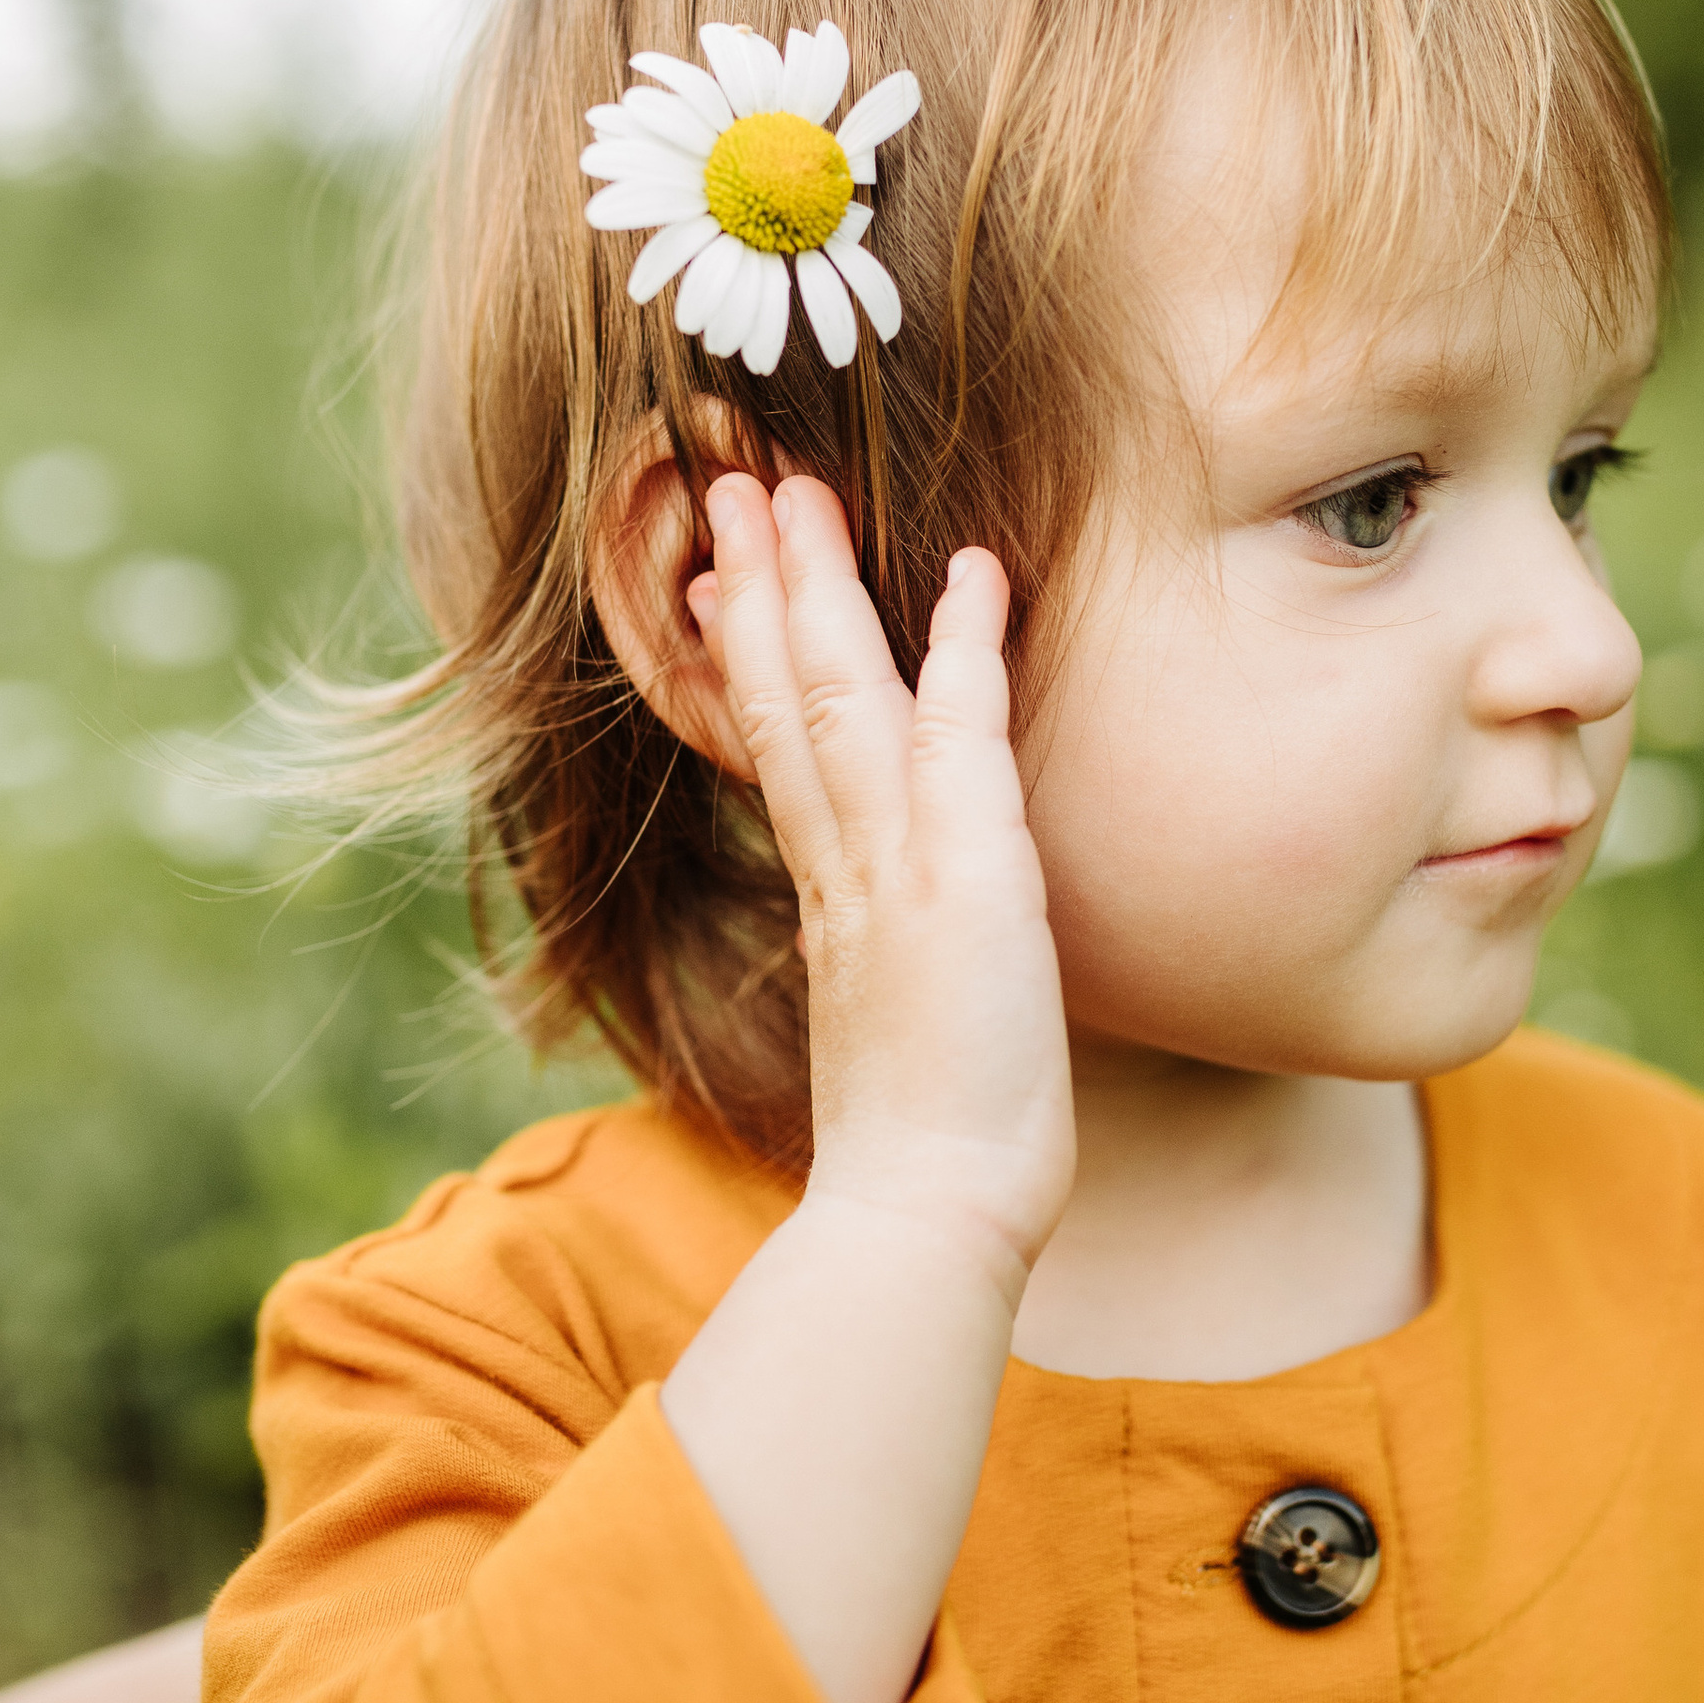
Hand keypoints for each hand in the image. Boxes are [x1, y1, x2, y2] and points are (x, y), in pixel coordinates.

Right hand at [666, 480, 1073, 1702]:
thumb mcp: (894, 1040)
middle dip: (763, 582)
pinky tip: (976, 573)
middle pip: (786, 696)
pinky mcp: (964, 883)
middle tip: (734, 479)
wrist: (926, 1223)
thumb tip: (877, 969)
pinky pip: (960, 742)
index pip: (779, 749)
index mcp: (832, 901)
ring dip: (821, 586)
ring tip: (793, 487)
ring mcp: (897, 869)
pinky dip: (967, 654)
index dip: (752, 656)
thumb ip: (879, 980)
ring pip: (839, 696)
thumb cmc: (926, 1156)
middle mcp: (848, 870)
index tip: (728, 577)